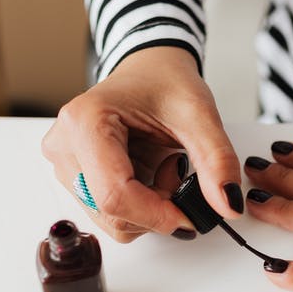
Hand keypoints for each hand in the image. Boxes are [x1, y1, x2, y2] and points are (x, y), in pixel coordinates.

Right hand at [41, 47, 243, 242]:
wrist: (148, 70)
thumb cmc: (164, 82)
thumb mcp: (199, 115)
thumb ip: (217, 160)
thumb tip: (228, 205)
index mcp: (84, 121)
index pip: (115, 195)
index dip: (157, 214)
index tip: (190, 215)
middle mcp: (64, 145)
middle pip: (111, 213)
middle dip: (156, 209)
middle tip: (177, 172)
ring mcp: (64, 165)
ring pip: (110, 221)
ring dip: (148, 209)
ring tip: (161, 167)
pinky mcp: (73, 178)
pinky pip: (109, 215)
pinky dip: (139, 206)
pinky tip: (147, 174)